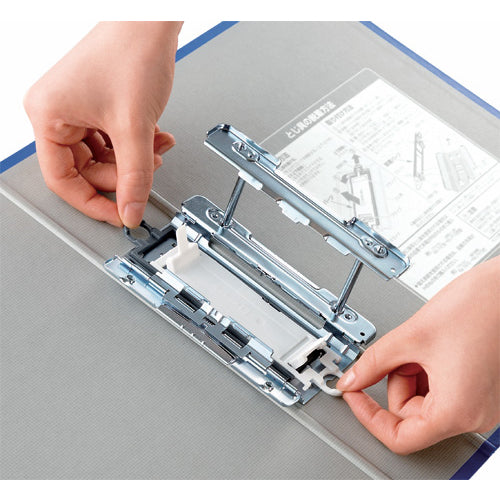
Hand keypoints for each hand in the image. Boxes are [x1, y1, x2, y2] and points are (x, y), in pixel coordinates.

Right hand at [24, 21, 181, 226]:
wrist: (150, 22)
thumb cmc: (132, 53)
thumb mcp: (134, 128)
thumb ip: (135, 176)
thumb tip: (131, 211)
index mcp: (48, 116)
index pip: (62, 180)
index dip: (93, 202)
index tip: (119, 215)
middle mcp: (56, 113)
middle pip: (86, 170)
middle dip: (122, 175)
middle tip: (147, 173)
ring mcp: (76, 110)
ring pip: (103, 158)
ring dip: (133, 160)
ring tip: (157, 148)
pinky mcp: (96, 106)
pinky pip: (112, 141)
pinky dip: (135, 145)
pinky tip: (155, 138)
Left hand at [337, 256, 499, 453]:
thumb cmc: (479, 307)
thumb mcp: (411, 337)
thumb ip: (372, 363)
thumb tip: (351, 379)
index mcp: (459, 411)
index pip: (400, 438)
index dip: (369, 416)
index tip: (354, 396)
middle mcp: (475, 415)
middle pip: (411, 415)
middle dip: (396, 381)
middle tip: (400, 352)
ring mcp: (480, 403)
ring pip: (424, 401)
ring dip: (412, 373)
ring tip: (423, 344)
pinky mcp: (480, 390)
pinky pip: (441, 391)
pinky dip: (426, 370)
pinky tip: (433, 347)